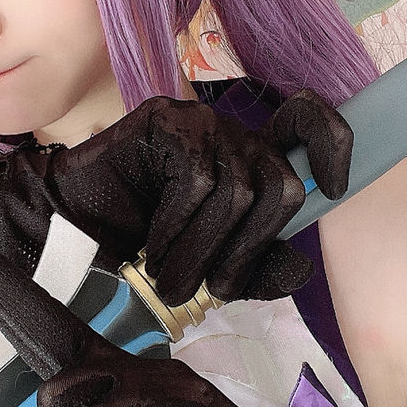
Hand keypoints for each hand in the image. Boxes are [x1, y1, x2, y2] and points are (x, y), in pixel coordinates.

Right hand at [0, 90, 352, 305]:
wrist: (69, 230)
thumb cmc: (143, 244)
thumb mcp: (212, 265)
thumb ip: (257, 268)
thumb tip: (301, 267)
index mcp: (253, 159)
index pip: (310, 125)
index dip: (333, 147)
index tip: (337, 186)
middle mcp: (234, 133)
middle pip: (279, 184)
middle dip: (248, 248)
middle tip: (214, 288)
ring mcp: (200, 122)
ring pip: (236, 189)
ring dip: (202, 249)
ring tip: (171, 280)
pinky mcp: (165, 119)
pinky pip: (196, 178)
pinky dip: (177, 226)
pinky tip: (152, 249)